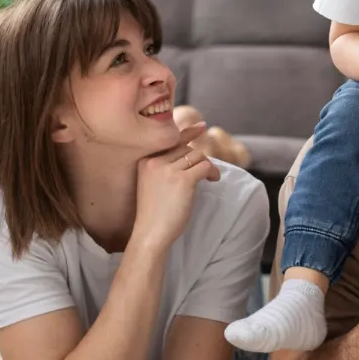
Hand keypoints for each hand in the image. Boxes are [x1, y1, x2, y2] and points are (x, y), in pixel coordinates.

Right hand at [132, 122, 219, 253]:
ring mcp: (168, 170)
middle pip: (187, 149)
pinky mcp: (183, 180)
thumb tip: (192, 154)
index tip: (202, 127)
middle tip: (205, 172)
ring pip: (198, 156)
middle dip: (199, 159)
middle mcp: (155, 161)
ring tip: (209, 178)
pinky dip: (212, 172)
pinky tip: (213, 180)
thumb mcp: (152, 182)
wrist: (150, 232)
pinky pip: (205, 166)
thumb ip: (166, 167)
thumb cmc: (153, 212)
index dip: (188, 132)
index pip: (170, 140)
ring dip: (207, 166)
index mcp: (145, 160)